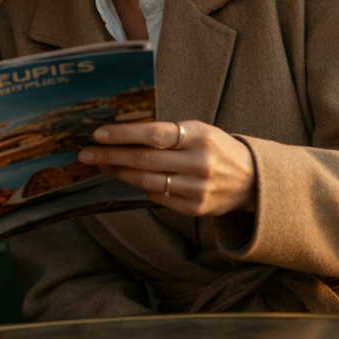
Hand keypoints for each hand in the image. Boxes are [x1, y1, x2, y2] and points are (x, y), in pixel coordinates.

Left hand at [79, 119, 256, 216]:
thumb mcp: (199, 131)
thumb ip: (167, 133)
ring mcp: (197, 188)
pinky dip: (140, 187)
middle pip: (144, 160)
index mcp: (200, 136)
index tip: (98, 134)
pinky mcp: (194, 208)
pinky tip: (128, 178)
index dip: (123, 134)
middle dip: (110, 156)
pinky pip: (157, 197)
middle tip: (85, 153)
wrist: (252, 180)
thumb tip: (122, 133)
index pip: (154, 133)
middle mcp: (199, 163)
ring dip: (118, 173)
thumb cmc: (216, 148)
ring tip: (100, 164)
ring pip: (146, 181)